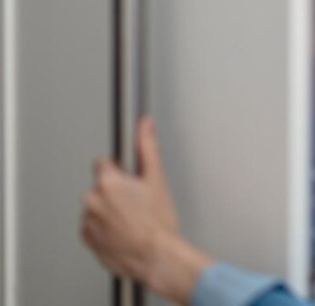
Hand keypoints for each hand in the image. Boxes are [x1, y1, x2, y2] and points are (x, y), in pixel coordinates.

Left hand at [82, 116, 212, 303]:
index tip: (128, 177)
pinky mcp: (88, 240)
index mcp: (108, 182)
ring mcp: (88, 222)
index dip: (119, 168)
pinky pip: (92, 227)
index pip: (102, 162)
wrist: (156, 258)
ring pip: (96, 207)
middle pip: (100, 186)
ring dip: (108, 209)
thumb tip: (145, 124)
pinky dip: (104, 227)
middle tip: (135, 201)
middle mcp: (93, 201)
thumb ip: (147, 147)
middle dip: (114, 191)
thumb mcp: (157, 179)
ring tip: (130, 219)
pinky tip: (122, 230)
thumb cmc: (157, 223)